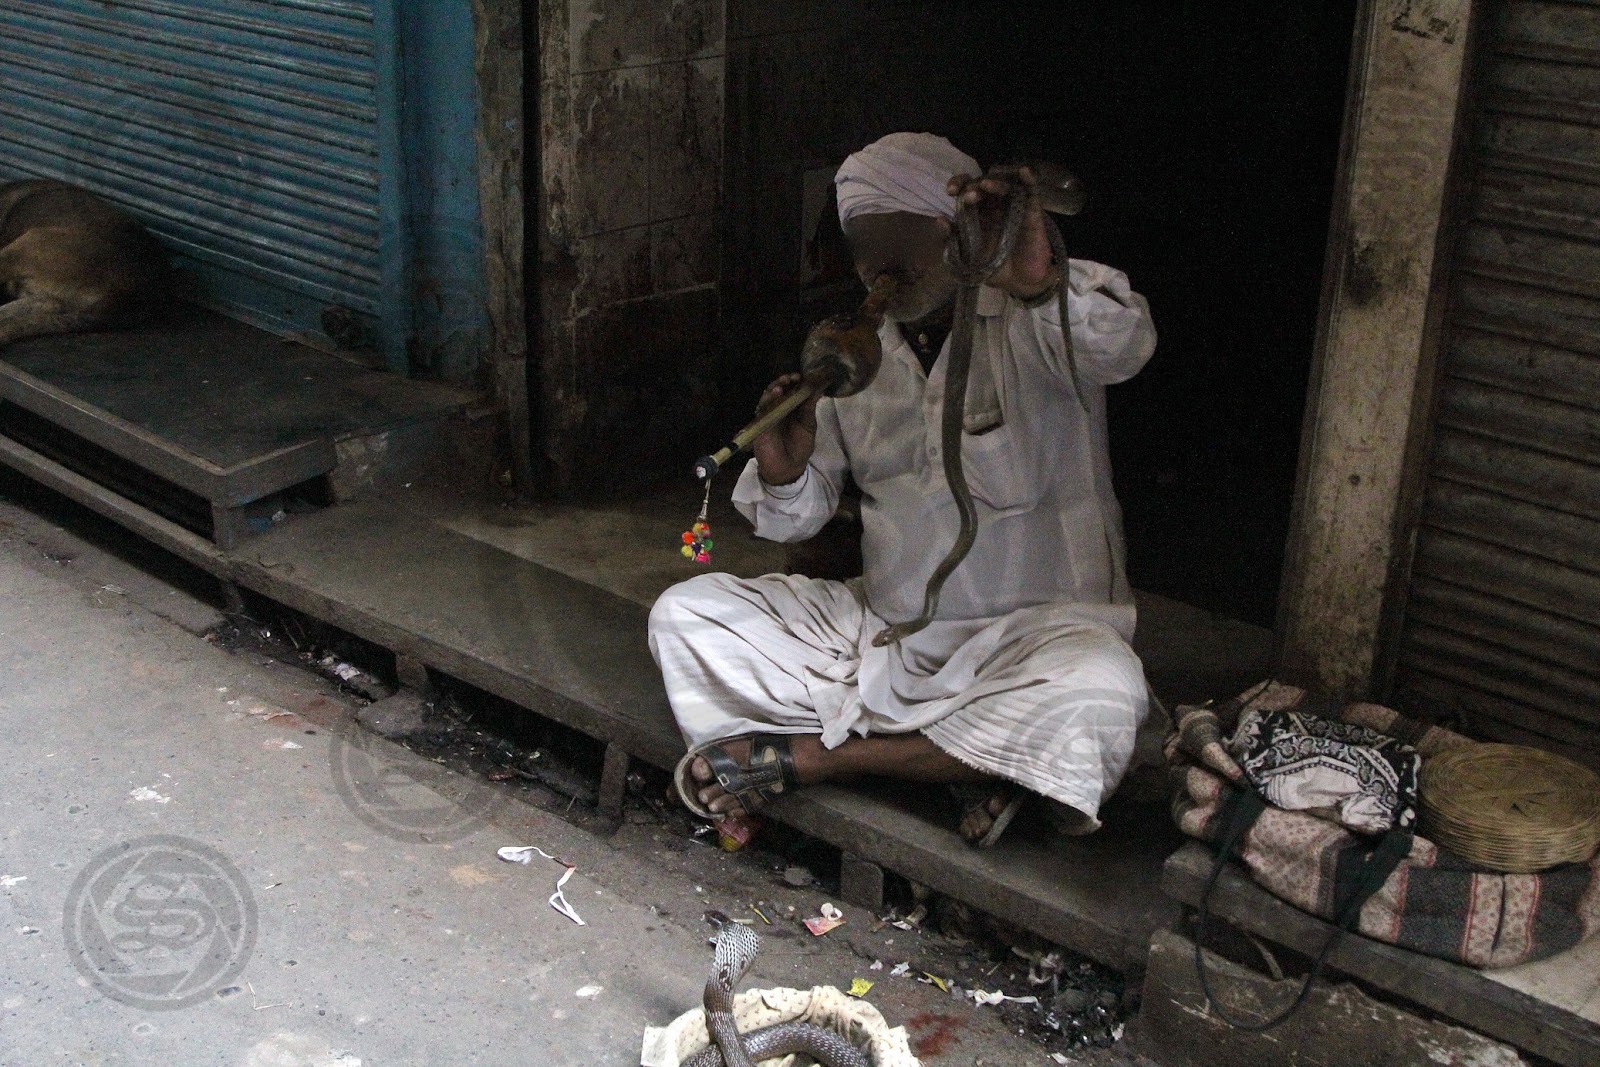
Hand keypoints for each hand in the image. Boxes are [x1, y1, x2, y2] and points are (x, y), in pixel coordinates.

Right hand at [751, 373, 819, 485]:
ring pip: (768, 397)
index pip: (792, 390)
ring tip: (783, 384)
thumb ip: (809, 408)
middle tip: (793, 377)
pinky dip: (767, 401)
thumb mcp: (808, 426)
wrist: (789, 468)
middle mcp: (779, 409)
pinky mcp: (760, 424)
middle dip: (784, 382)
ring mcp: (768, 416)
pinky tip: (774, 395)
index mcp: (792, 408)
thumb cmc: (800, 447)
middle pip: (779, 390)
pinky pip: (761, 409)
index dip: (796, 382)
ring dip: (775, 388)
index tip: (804, 376)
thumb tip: (818, 388)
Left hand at [946, 165, 1058, 298]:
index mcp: (977, 213)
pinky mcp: (1032, 212)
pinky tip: (1023, 172)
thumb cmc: (993, 268)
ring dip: (995, 182)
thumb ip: (952, 239)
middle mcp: (995, 206)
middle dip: (974, 186)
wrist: (1019, 283)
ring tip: (985, 186)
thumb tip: (939, 220)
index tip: (951, 191)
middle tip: (969, 196)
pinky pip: (1031, 191)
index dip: (959, 184)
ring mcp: (1014, 207)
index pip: (966, 190)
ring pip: (1005, 184)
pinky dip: (1028, 179)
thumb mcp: (967, 257)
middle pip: (985, 184)